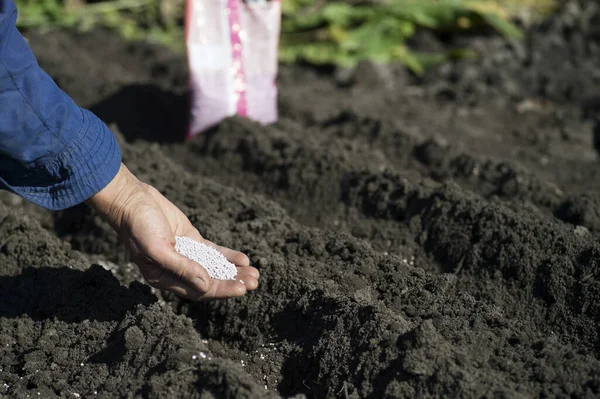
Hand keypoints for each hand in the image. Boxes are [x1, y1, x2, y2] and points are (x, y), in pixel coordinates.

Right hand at [87, 163, 258, 299]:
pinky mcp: (191, 240)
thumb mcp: (157, 248)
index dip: (221, 290)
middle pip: (211, 281)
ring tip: (255, 274)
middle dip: (233, 282)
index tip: (241, 289)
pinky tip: (244, 259)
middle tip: (255, 283)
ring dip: (234, 271)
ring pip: (214, 267)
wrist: (132, 200)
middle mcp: (177, 271)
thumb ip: (181, 267)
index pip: (199, 291)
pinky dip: (228, 256)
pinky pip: (213, 252)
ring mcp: (186, 255)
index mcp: (165, 279)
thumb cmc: (138, 227)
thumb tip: (205, 285)